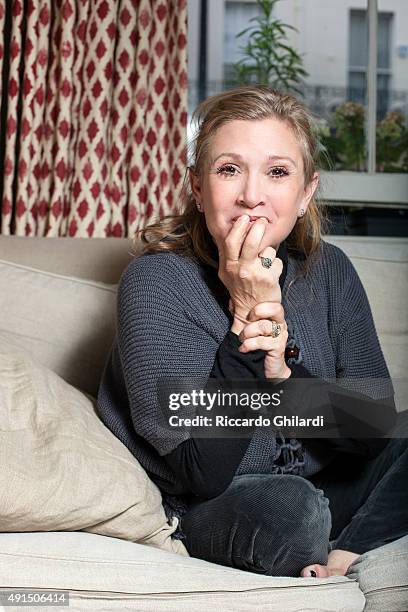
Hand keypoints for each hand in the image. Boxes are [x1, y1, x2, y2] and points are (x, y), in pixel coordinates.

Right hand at [218, 215, 282, 330]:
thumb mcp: (227, 272)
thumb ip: (228, 254)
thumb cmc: (240, 288)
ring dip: (269, 253)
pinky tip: (271, 274)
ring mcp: (255, 274)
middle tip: (263, 221)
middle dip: (258, 228)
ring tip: (265, 262)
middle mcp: (240, 270)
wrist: (251, 311)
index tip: (244, 218)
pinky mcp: (269, 279)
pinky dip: (276, 266)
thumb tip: (234, 231)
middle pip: (250, 242)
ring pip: (267, 250)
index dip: (238, 228)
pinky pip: (277, 262)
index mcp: (228, 267)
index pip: (230, 242)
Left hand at [238, 301, 290, 380]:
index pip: (273, 303)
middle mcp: (280, 324)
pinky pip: (261, 341)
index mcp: (275, 318)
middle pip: (276, 309)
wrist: (265, 369)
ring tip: (242, 339)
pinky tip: (244, 348)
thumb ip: (244, 316)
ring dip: (248, 332)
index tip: (248, 314)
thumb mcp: (249, 328)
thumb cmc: (257, 347)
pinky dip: (249, 344)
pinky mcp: (278, 347)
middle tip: (248, 320)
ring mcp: (280, 335)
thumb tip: (232, 302)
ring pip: (264, 326)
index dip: (260, 306)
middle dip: (257, 312)